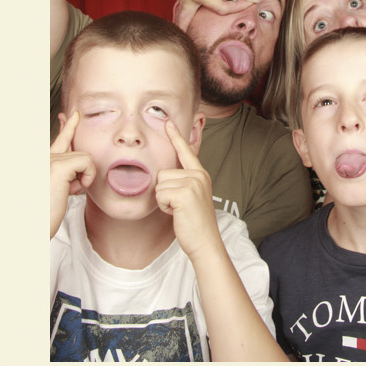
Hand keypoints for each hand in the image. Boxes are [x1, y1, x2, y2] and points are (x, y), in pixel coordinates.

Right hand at [49, 111, 94, 236]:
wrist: (30, 229)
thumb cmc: (41, 216)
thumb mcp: (53, 191)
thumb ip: (63, 175)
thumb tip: (77, 167)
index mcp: (39, 163)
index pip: (57, 140)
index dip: (66, 126)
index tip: (72, 115)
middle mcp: (41, 157)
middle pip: (70, 144)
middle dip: (77, 151)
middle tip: (77, 118)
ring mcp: (48, 160)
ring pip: (83, 156)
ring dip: (84, 177)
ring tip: (70, 192)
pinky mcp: (58, 167)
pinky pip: (87, 162)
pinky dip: (88, 177)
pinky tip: (75, 190)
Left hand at [155, 122, 219, 260]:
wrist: (205, 243)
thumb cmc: (195, 223)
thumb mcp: (192, 197)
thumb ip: (183, 182)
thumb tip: (167, 175)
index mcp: (200, 174)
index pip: (186, 151)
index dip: (175, 136)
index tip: (168, 122)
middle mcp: (198, 175)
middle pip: (162, 173)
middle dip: (164, 192)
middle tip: (179, 207)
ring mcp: (193, 183)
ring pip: (159, 184)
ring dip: (164, 200)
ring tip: (179, 210)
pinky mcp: (184, 194)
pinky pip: (160, 194)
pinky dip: (164, 207)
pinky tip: (177, 214)